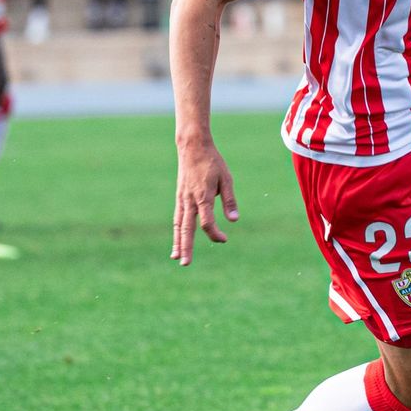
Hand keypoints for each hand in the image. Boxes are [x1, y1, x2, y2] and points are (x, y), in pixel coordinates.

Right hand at [172, 138, 238, 265]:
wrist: (192, 147)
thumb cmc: (212, 162)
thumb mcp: (227, 178)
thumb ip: (230, 200)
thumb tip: (234, 219)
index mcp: (203, 196)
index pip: (206, 222)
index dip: (215, 234)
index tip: (224, 239)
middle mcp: (189, 200)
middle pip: (187, 228)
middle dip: (186, 246)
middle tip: (185, 264)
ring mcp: (182, 199)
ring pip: (178, 224)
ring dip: (178, 241)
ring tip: (176, 257)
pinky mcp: (180, 197)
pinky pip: (177, 217)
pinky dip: (177, 230)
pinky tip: (177, 239)